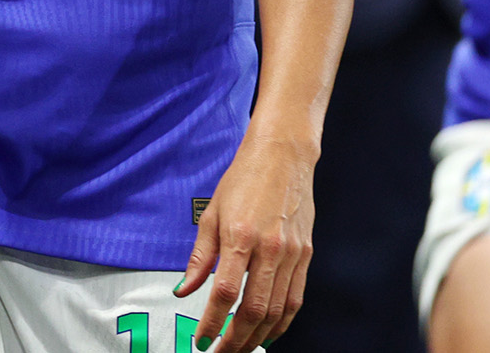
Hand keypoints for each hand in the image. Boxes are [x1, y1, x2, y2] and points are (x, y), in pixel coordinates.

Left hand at [174, 130, 315, 351]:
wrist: (282, 157)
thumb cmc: (243, 180)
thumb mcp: (211, 213)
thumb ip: (199, 257)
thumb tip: (183, 289)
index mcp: (241, 236)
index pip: (225, 293)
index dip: (213, 322)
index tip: (202, 340)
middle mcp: (270, 249)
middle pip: (255, 309)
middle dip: (236, 339)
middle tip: (220, 352)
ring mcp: (292, 254)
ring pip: (278, 310)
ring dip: (259, 337)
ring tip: (241, 348)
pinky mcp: (306, 256)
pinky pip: (296, 299)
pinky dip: (283, 322)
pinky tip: (268, 333)